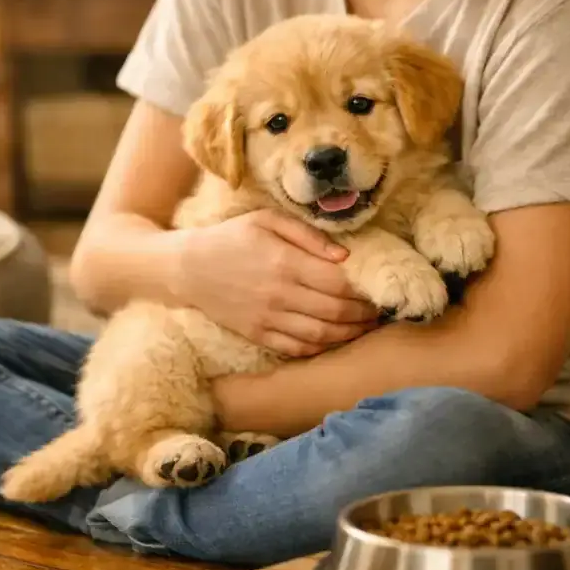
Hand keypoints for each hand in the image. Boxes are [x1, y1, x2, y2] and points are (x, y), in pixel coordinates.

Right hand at [174, 209, 379, 356]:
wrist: (187, 268)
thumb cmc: (230, 237)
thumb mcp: (266, 220)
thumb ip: (307, 235)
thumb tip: (344, 256)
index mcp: (284, 263)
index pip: (339, 282)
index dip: (365, 288)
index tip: (380, 287)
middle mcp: (279, 295)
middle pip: (336, 310)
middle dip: (365, 313)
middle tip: (381, 309)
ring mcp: (268, 318)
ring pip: (322, 335)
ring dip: (350, 334)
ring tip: (366, 326)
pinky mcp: (258, 334)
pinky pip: (298, 348)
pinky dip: (322, 347)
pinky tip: (336, 338)